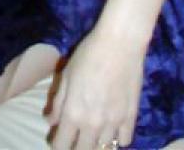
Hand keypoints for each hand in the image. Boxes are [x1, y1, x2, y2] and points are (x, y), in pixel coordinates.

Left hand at [47, 26, 144, 149]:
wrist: (120, 43)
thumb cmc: (89, 54)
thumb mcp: (66, 75)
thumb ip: (58, 102)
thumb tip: (51, 121)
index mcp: (73, 113)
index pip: (61, 145)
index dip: (56, 143)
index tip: (57, 137)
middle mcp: (93, 124)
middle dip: (75, 147)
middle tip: (75, 135)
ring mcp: (114, 123)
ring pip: (103, 147)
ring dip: (96, 141)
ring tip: (94, 129)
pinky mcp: (131, 117)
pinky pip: (124, 141)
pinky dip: (117, 137)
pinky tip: (113, 127)